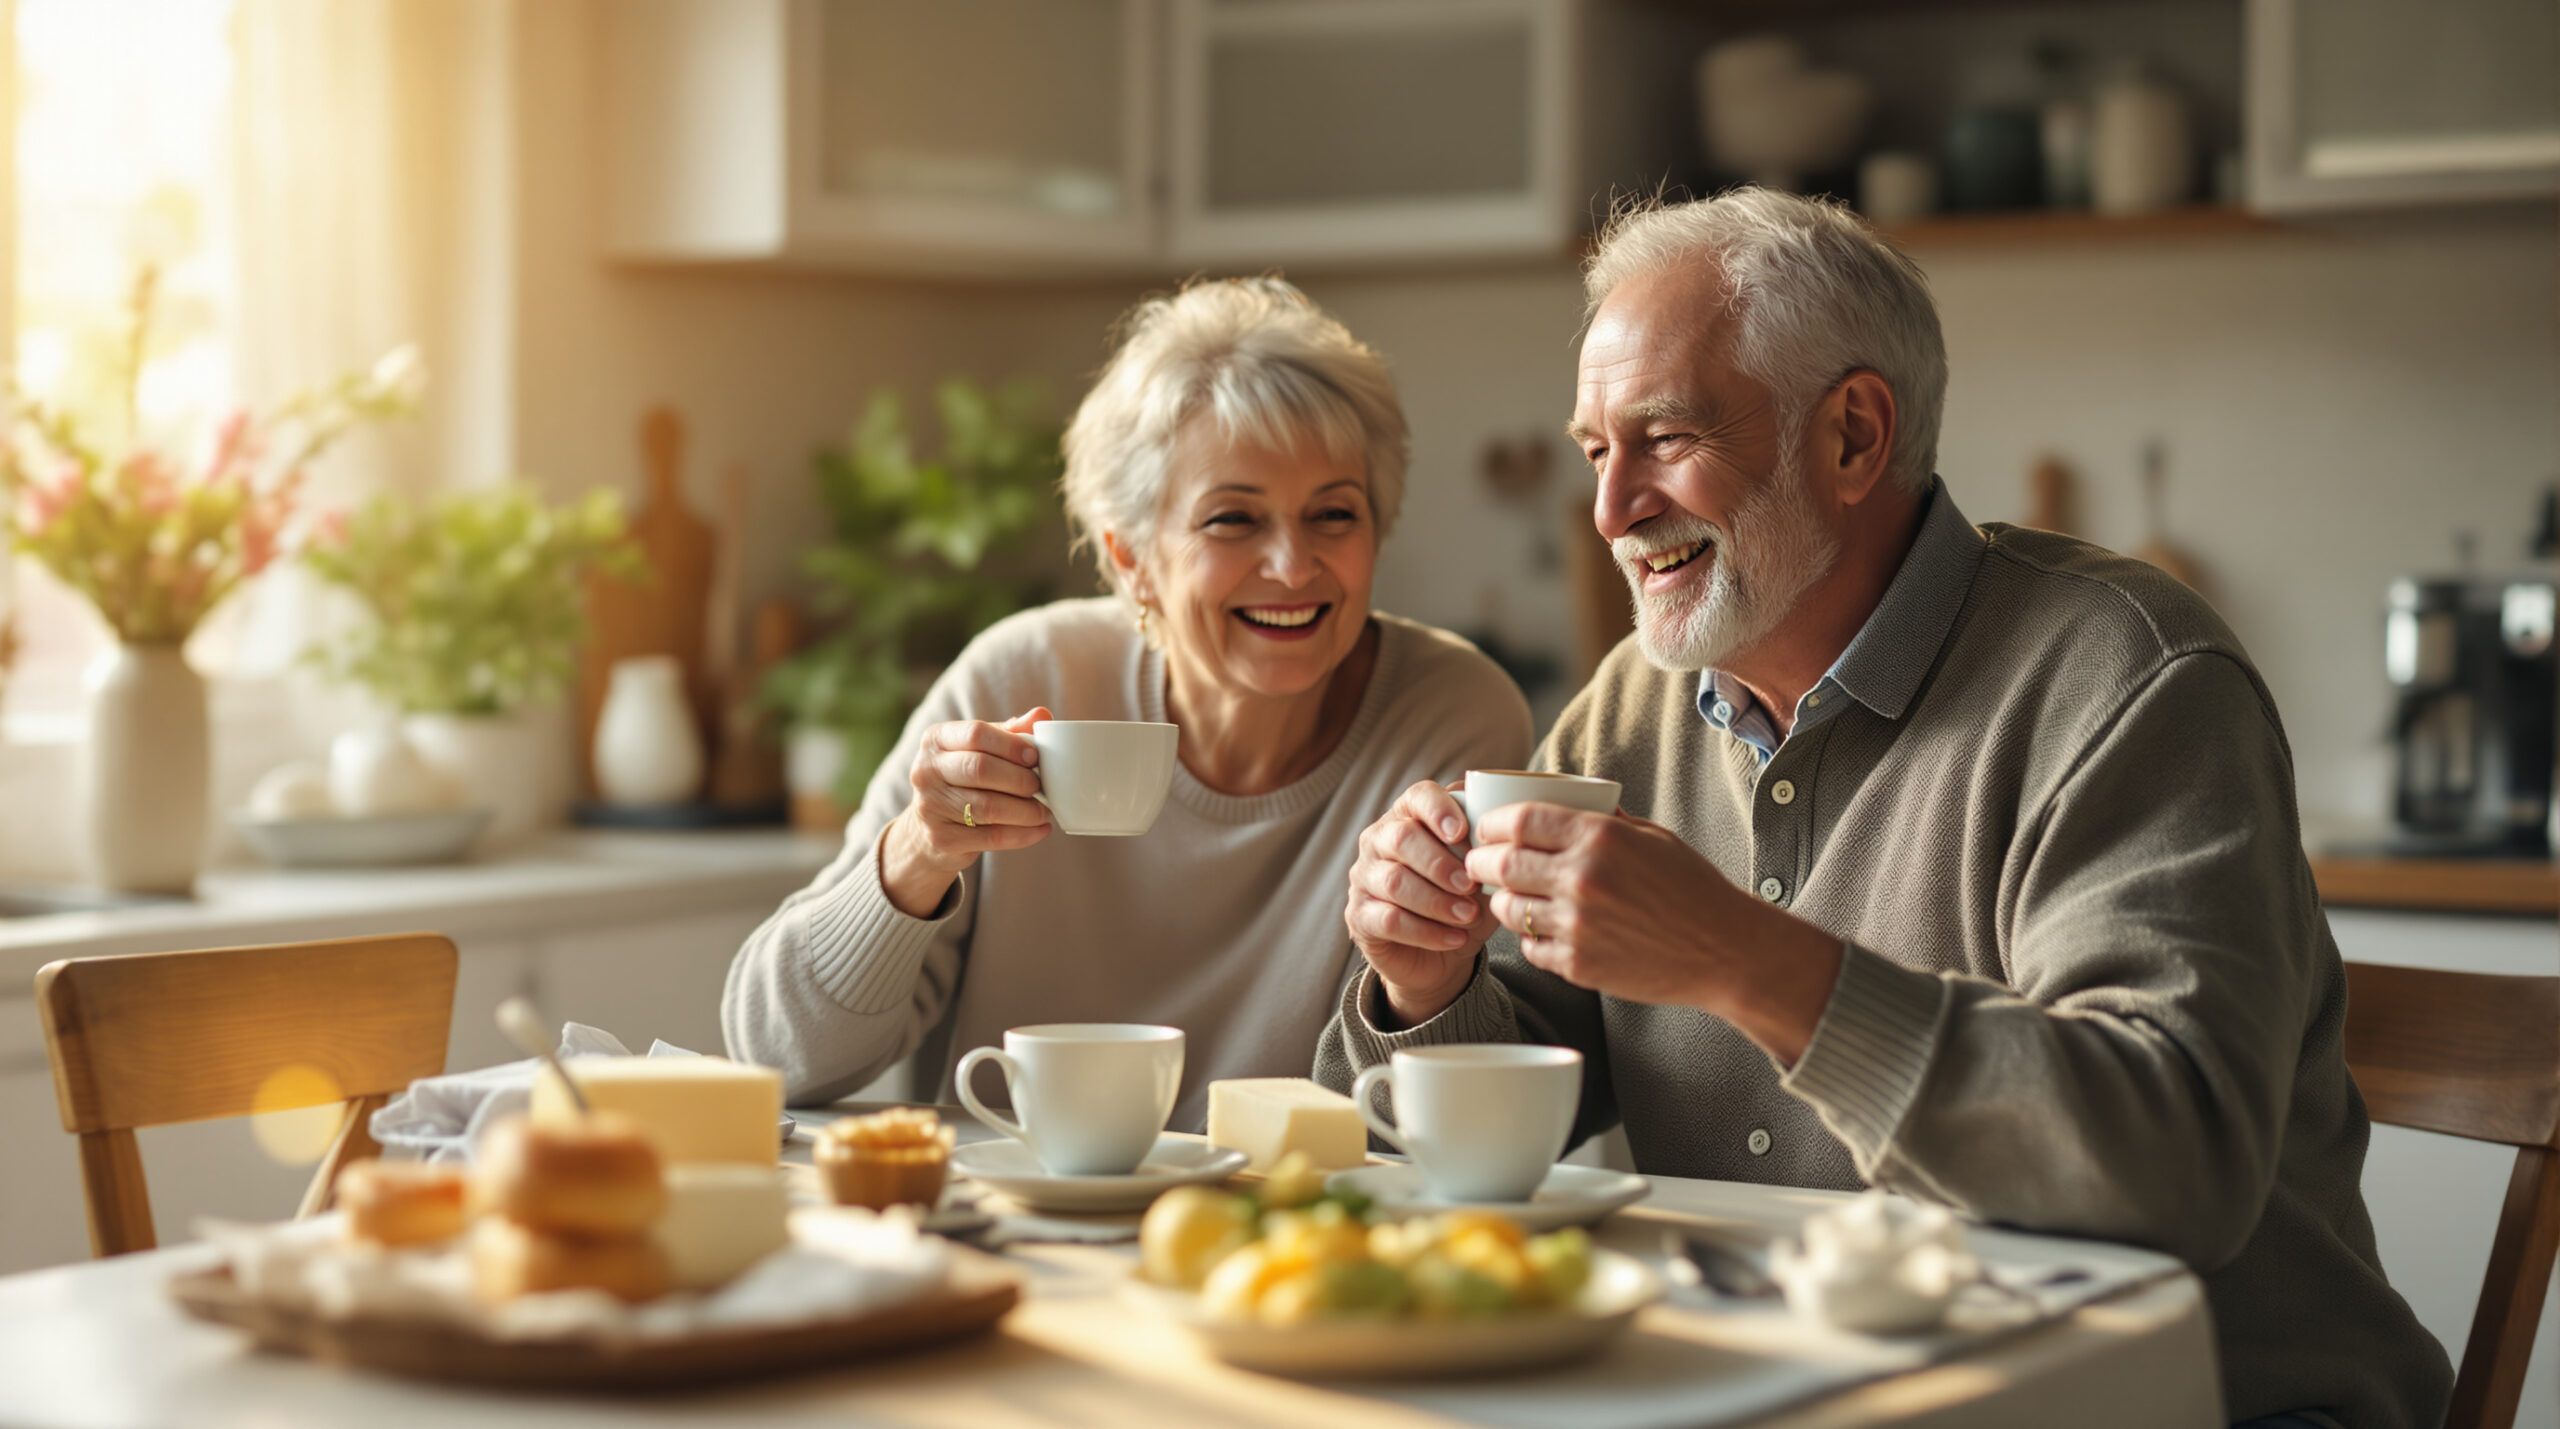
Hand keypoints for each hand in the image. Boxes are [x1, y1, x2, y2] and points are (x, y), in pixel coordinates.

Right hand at [880, 708, 1053, 917]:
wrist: (930, 829)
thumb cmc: (964, 780)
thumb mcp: (981, 750)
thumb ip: (1010, 732)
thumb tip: (1042, 714)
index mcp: (936, 739)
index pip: (976, 733)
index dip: (1011, 745)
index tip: (1035, 757)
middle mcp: (926, 770)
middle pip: (980, 769)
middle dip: (1020, 779)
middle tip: (1041, 787)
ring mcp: (930, 806)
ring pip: (989, 807)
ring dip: (1027, 810)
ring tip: (1045, 811)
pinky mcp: (942, 838)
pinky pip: (992, 836)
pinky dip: (1023, 834)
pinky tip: (1040, 830)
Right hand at [1345, 779, 1498, 1026]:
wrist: (1442, 956)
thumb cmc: (1462, 900)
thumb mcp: (1482, 873)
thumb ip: (1487, 850)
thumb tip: (1503, 839)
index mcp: (1410, 816)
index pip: (1418, 796)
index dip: (1439, 810)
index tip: (1462, 832)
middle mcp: (1379, 840)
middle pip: (1401, 838)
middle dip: (1440, 863)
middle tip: (1471, 885)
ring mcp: (1364, 877)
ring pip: (1394, 881)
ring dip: (1437, 901)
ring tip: (1469, 916)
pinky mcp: (1359, 915)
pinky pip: (1389, 920)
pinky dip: (1427, 931)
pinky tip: (1455, 939)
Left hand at [1465, 803, 1843, 1062]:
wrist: (1723, 950)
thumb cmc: (1691, 888)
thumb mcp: (1652, 837)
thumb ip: (1604, 820)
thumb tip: (1564, 800)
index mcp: (1600, 837)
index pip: (1520, 820)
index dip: (1492, 823)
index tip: (1486, 828)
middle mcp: (1582, 878)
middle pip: (1501, 862)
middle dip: (1479, 861)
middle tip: (1478, 863)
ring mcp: (1577, 924)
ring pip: (1508, 908)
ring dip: (1501, 901)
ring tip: (1510, 896)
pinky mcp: (1578, 964)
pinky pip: (1530, 947)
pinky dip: (1529, 937)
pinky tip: (1543, 930)